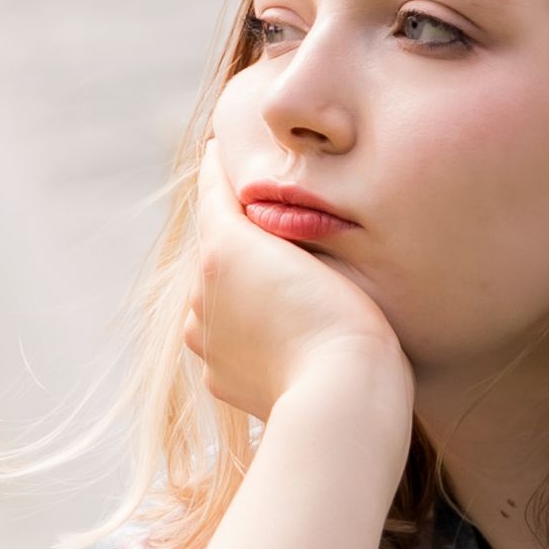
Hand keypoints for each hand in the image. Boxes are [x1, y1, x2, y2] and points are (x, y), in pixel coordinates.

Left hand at [184, 138, 412, 422]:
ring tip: (289, 286)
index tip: (219, 147)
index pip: (216, 193)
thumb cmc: (348, 321)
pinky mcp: (220, 377)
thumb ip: (286, 220)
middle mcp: (200, 292)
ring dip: (246, 286)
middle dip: (241, 234)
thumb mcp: (321, 253)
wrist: (343, 400)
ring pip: (222, 296)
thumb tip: (256, 207)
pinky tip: (289, 333)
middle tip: (274, 221)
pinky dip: (252, 330)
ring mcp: (206, 339)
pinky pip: (232, 339)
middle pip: (219, 247)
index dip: (221, 168)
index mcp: (221, 250)